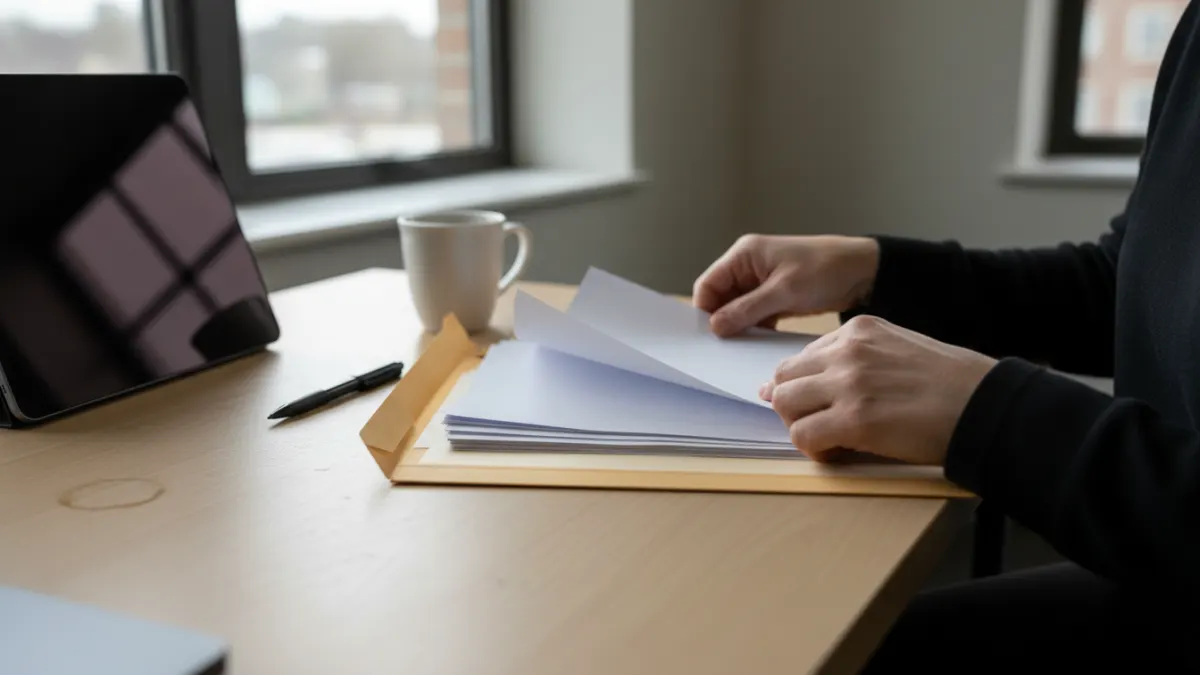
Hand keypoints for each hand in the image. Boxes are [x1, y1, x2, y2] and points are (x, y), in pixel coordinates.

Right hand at [693, 235, 879, 336]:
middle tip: (726, 346)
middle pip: (720, 298)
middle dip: (723, 320)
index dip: (705, 310)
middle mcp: (748, 266)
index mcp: (744, 254)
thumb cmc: (825, 270)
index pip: (708, 284)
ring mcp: (761, 281)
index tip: (710, 337)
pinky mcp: (775, 296)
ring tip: (745, 345)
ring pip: (737, 308)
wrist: (864, 271)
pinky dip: (756, 327)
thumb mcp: (783, 291)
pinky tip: (761, 341)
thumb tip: (715, 327)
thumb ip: (747, 309)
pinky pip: (755, 314)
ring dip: (741, 325)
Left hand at [762, 315, 996, 464]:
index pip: (802, 357)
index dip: (803, 386)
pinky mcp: (854, 419)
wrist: (985, 403)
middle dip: (791, 405)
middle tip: (815, 425)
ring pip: (784, 404)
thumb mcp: (898, 349)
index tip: (815, 404)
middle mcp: (847, 351)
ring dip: (799, 426)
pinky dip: (814, 449)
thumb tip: (819, 383)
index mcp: (858, 330)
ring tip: (828, 439)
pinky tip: (838, 452)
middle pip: (783, 377)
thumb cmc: (950, 383)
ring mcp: (848, 383)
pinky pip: (804, 436)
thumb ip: (859, 359)